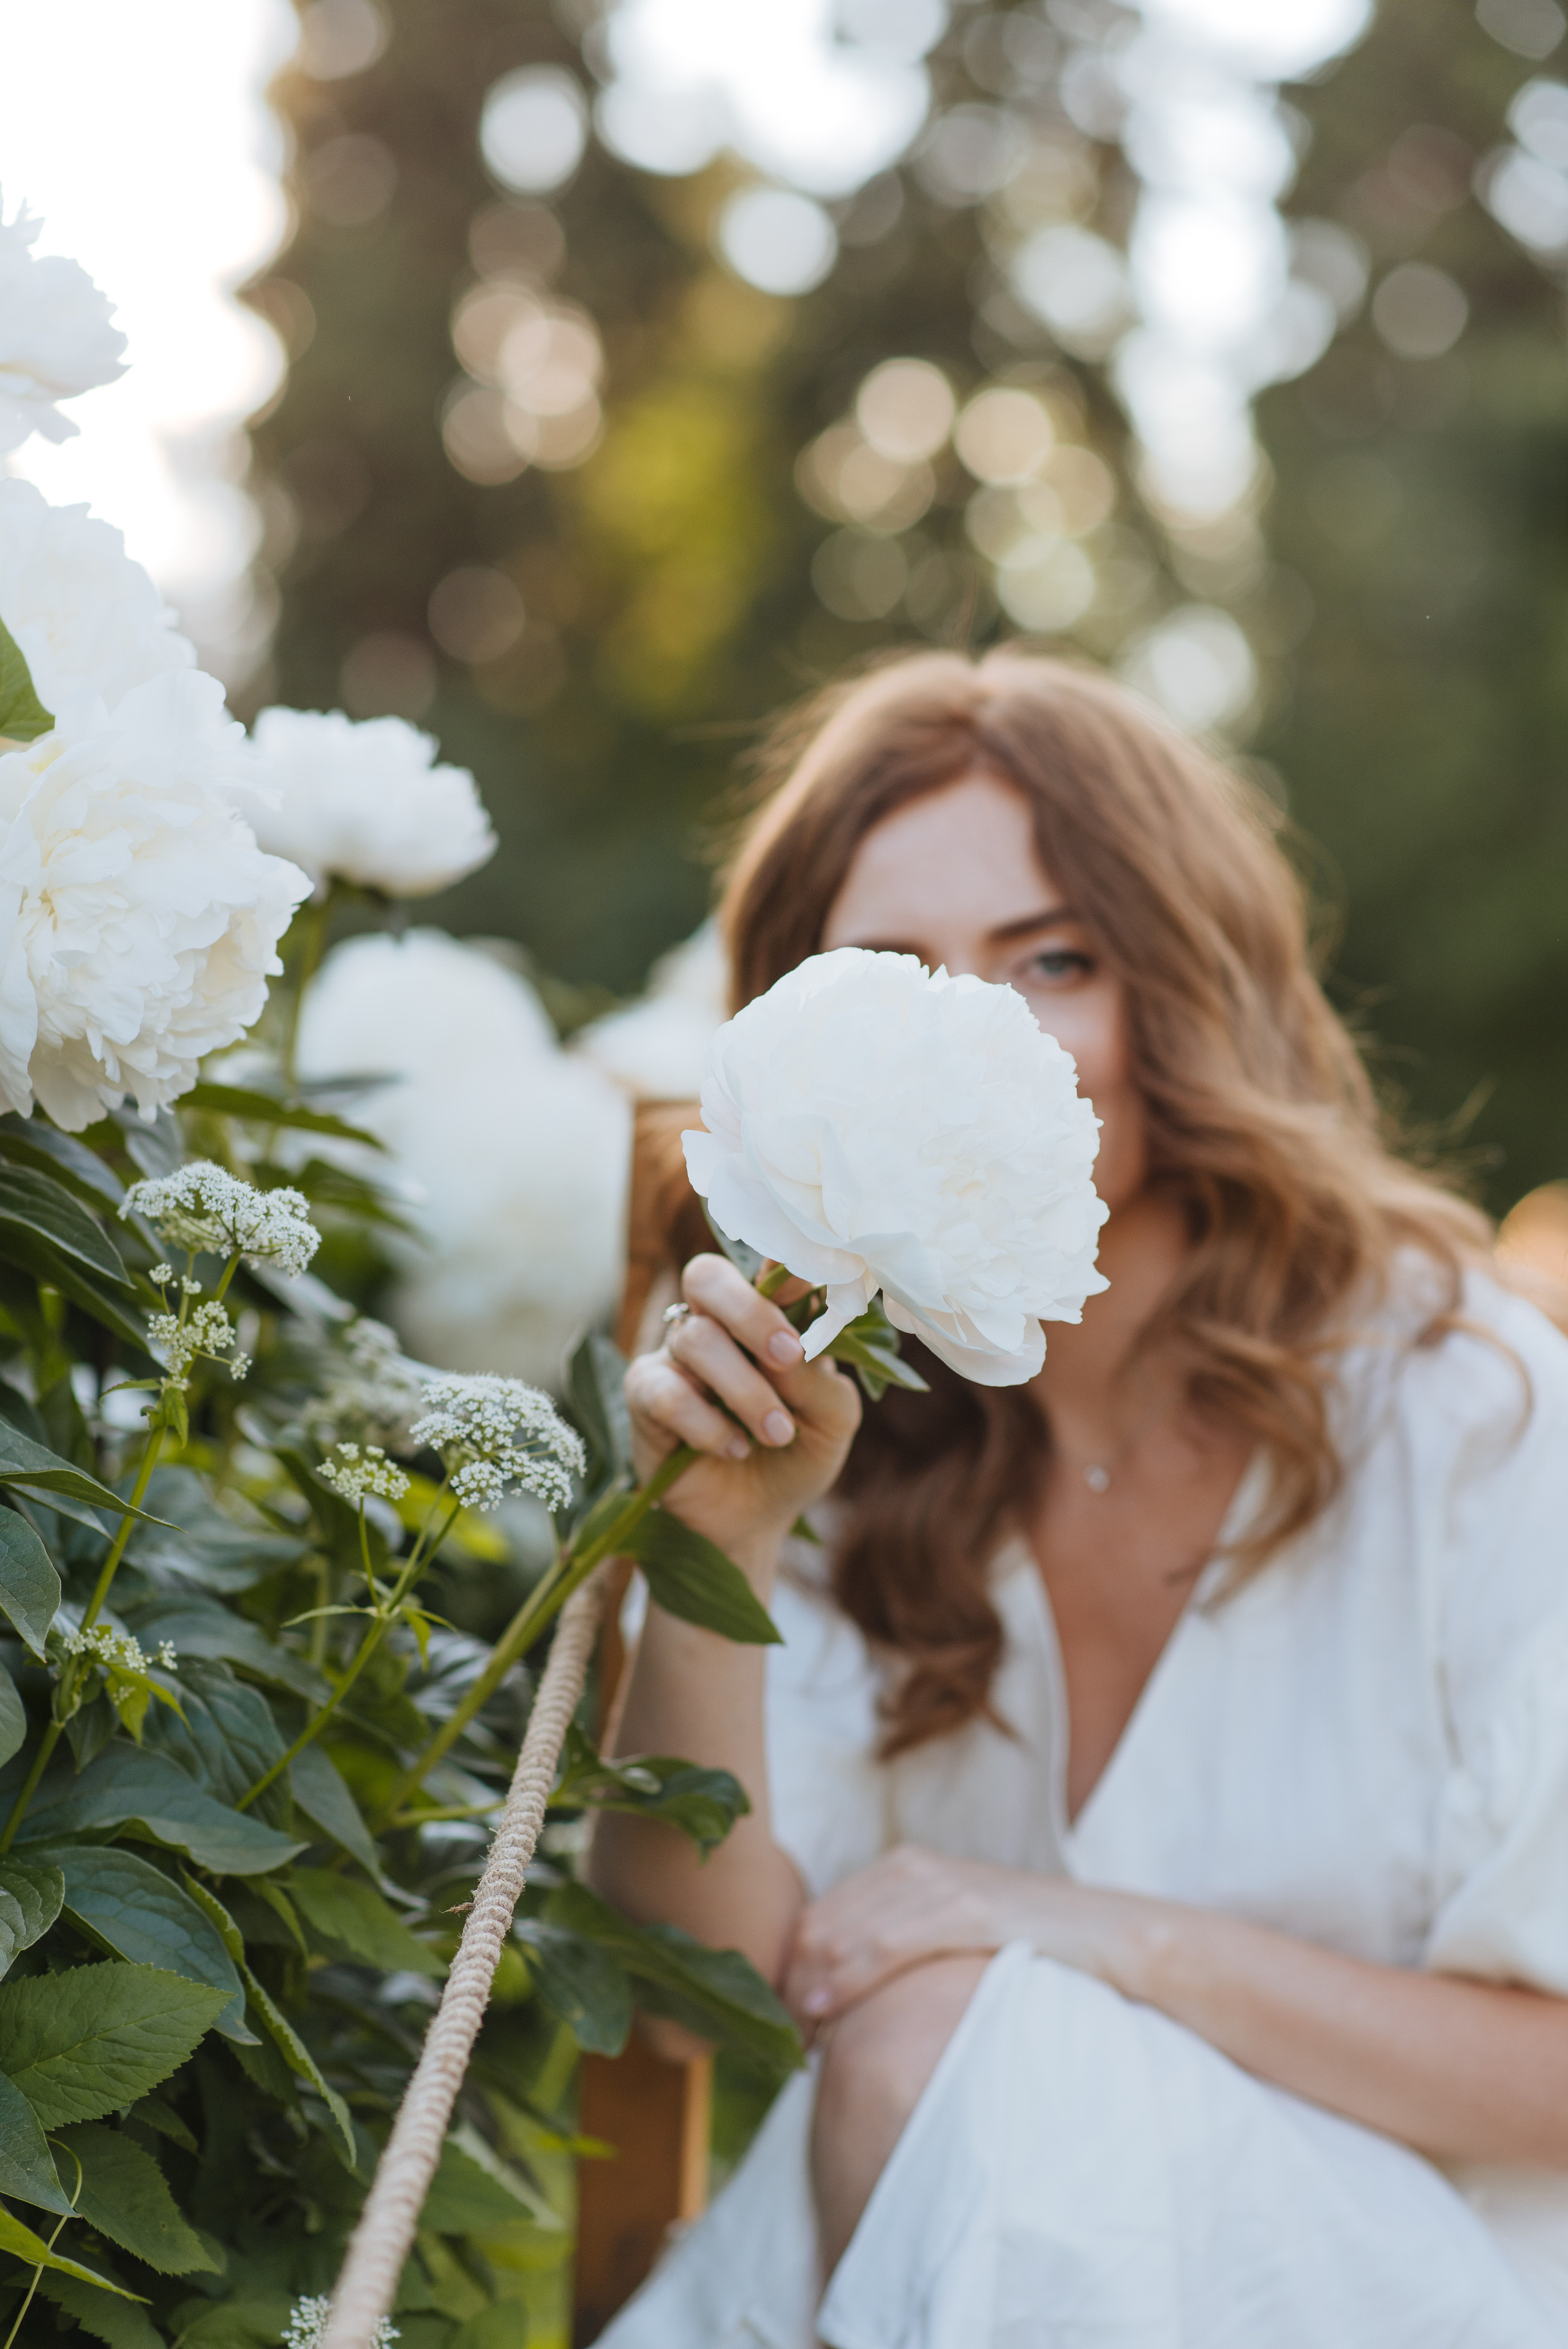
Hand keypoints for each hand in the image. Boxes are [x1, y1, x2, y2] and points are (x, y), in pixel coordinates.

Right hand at [623, 1252, 861, 1566]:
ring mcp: (675, 1357)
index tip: (805, 1278)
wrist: (757, 1519)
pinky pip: (667, 1392)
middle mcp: (715, 1324)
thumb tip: (792, 1350)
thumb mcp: (831, 1421)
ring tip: (776, 1432)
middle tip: (786, 1356)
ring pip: (695, 1338)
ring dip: (744, 1389)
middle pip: (707, 1277)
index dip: (779, 1261)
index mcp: (765, 1315)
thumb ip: (818, 1378)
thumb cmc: (797, 1454)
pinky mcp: (645, 1396)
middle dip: (750, 1311)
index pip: (764, 1268)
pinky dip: (707, 1424)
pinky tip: (733, 1449)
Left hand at [781, 1844, 1164, 2024]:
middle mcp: (913, 1868)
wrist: (1117, 1938)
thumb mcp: (954, 1940)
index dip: (786, 1972)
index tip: (776, 2026)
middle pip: (817, 1925)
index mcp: (903, 1871)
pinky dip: (848, 1974)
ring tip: (791, 2038)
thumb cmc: (1032, 1952)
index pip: (815, 1917)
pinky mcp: (970, 1908)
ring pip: (842, 1932)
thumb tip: (838, 2001)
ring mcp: (942, 1885)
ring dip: (806, 1986)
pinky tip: (824, 2010)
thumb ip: (901, 1951)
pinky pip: (890, 1941)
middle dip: (788, 1983)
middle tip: (777, 2042)